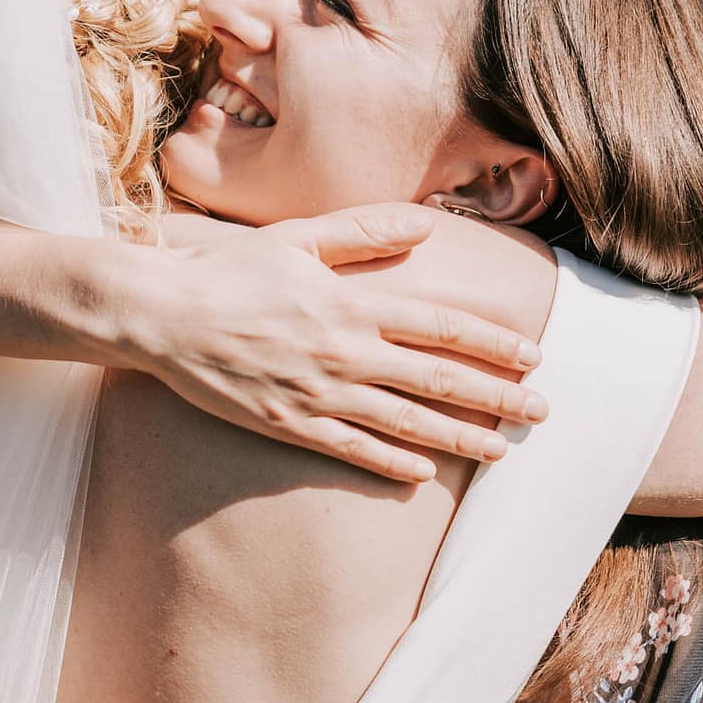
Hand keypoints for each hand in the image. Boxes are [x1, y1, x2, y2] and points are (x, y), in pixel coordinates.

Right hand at [136, 205, 547, 483]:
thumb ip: (362, 233)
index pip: (441, 325)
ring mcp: (318, 393)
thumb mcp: (298, 237)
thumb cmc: (229, 269)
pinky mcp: (288, 424)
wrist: (161, 315)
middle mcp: (344, 352)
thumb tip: (424, 228)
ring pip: (405, 422)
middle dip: (496, 398)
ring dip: (459, 438)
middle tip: (542, 412)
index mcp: (351, 302)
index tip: (533, 355)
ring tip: (503, 451)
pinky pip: (352, 450)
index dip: (492, 343)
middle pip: (437, 378)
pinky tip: (425, 474)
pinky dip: (392, 463)